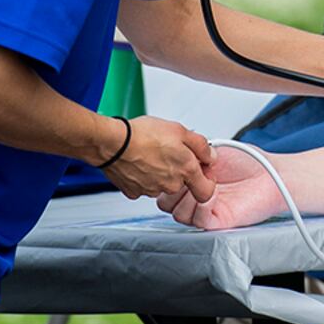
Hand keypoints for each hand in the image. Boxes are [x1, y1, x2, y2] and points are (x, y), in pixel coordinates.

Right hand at [98, 116, 215, 201]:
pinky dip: (142, 176)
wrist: (113, 142)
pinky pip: (143, 186)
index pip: (207, 192)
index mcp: (186, 170)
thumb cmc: (143, 135)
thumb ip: (201, 146)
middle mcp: (171, 185)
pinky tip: (138, 162)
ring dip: (159, 172)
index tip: (201, 171)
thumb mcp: (180, 130)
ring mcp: (152, 190)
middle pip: (182, 183)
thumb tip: (210, 156)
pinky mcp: (134, 192)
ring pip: (161, 184)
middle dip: (178, 169)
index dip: (206, 181)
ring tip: (149, 153)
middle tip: (168, 151)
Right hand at [157, 146, 287, 229]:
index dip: (169, 174)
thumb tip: (177, 155)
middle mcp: (196, 197)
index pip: (166, 184)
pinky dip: (202, 206)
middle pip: (166, 203)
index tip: (179, 162)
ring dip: (188, 197)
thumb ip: (193, 154)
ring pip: (178, 214)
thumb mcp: (214, 151)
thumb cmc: (250, 162)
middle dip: (174, 187)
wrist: (272, 174)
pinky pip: (198, 221)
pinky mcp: (217, 222)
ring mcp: (205, 211)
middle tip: (190, 175)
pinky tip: (214, 194)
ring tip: (206, 184)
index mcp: (192, 180)